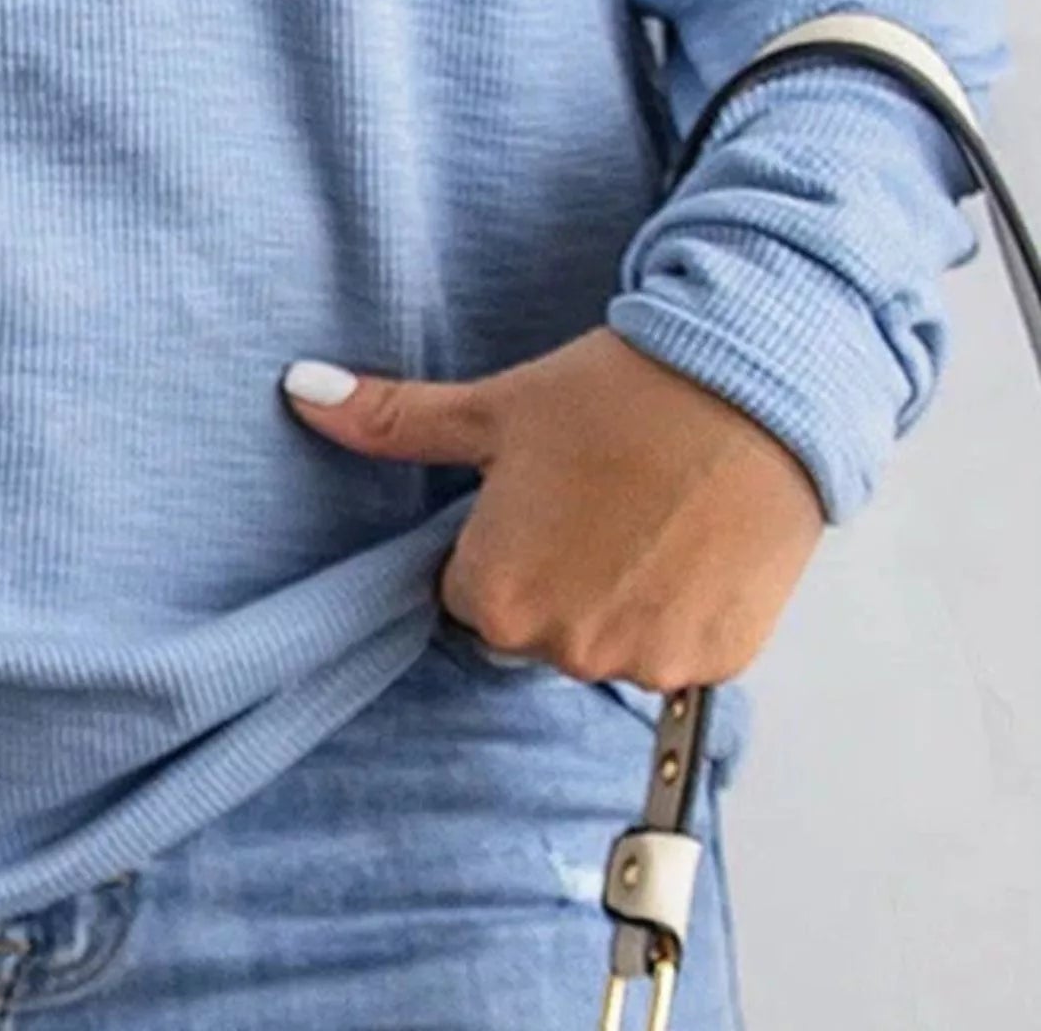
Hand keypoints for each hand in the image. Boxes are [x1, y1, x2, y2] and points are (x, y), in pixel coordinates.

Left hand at [280, 325, 825, 692]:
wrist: (752, 387)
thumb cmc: (617, 394)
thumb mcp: (495, 406)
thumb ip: (392, 420)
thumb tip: (299, 389)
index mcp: (498, 597)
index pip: (471, 595)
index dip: (503, 540)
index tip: (541, 495)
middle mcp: (567, 647)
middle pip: (539, 626)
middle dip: (559, 574)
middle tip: (599, 497)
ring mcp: (648, 662)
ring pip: (608, 641)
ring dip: (620, 596)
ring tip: (649, 513)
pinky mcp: (718, 663)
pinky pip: (677, 651)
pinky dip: (681, 610)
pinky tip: (692, 542)